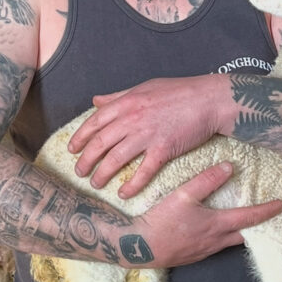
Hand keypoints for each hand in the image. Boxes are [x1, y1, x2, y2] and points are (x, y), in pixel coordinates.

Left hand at [68, 75, 227, 198]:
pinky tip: (124, 193)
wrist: (209, 99)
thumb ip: (119, 96)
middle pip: (100, 143)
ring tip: (96, 183)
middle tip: (79, 171)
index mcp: (127, 102)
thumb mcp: (145, 88)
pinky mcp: (164, 149)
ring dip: (102, 173)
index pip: (95, 121)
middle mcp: (133, 118)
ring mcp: (147, 134)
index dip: (80, 137)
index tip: (72, 149)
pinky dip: (132, 184)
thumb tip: (96, 101)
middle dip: (86, 159)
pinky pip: (143, 171)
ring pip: (116, 158)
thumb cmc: (179, 92)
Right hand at [124, 162, 281, 267]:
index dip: (268, 210)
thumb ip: (206, 180)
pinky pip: (214, 245)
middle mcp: (215, 241)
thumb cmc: (161, 220)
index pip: (250, 217)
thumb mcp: (183, 195)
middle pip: (244, 234)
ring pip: (229, 241)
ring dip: (238, 231)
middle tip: (266, 216)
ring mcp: (203, 251)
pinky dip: (222, 236)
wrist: (138, 247)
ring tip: (241, 219)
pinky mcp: (192, 255)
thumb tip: (229, 166)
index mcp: (217, 225)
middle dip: (257, 225)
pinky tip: (212, 228)